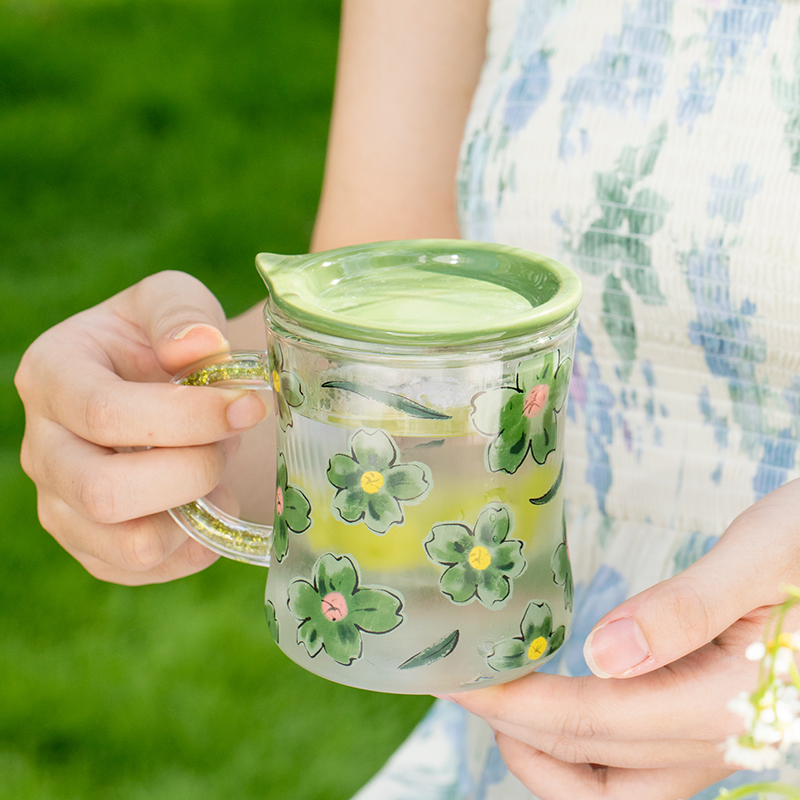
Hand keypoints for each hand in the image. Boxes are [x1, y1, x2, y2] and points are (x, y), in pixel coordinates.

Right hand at [15, 271, 266, 584]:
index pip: (105, 413)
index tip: (250, 407)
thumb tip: (199, 346)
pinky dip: (196, 544)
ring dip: (195, 511)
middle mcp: (44, 447)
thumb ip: (181, 313)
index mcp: (53, 375)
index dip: (187, 418)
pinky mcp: (92, 547)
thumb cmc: (163, 342)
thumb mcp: (173, 300)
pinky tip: (210, 501)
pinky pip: (145, 569)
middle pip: (106, 491)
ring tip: (217, 472)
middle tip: (229, 443)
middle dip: (192, 471)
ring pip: (128, 544)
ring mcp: (61, 505)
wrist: (161, 388)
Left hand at [447, 479, 799, 799]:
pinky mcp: (715, 729)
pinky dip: (586, 760)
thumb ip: (686, 608)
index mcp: (725, 702)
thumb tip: (601, 654)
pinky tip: (560, 718)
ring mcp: (720, 743)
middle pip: (595, 759)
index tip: (458, 681)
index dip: (515, 706)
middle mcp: (721, 740)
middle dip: (515, 728)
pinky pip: (640, 774)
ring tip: (502, 713)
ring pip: (619, 792)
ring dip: (550, 763)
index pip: (594, 721)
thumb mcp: (759, 558)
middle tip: (462, 685)